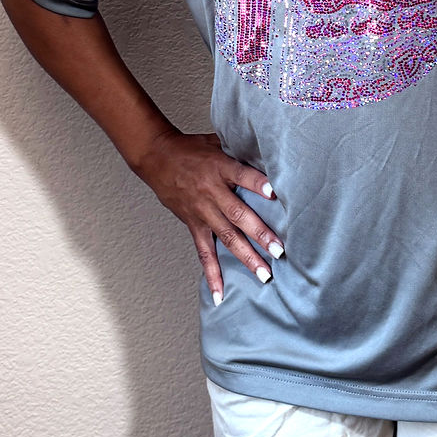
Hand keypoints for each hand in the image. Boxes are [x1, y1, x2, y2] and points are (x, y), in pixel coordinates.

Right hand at [134, 129, 282, 303]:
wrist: (157, 158)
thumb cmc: (192, 148)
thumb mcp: (217, 142)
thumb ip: (240, 151)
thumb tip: (269, 153)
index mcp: (220, 167)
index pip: (242, 175)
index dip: (257, 184)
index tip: (275, 193)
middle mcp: (211, 192)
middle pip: (238, 214)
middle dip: (260, 233)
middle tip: (280, 250)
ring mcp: (202, 211)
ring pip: (226, 237)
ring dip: (246, 257)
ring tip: (264, 274)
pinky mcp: (193, 224)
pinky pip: (203, 252)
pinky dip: (211, 274)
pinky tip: (220, 294)